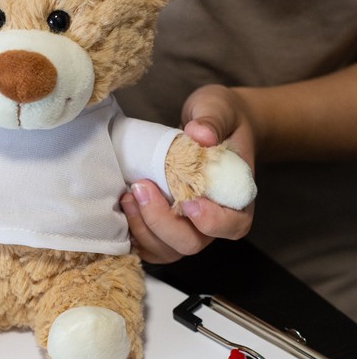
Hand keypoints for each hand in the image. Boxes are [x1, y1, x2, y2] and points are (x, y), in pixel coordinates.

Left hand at [121, 84, 255, 262]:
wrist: (210, 127)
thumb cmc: (220, 120)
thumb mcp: (220, 108)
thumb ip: (213, 120)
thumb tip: (199, 133)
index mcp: (236, 199)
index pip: (233, 226)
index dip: (211, 222)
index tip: (188, 201)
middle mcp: (213, 221)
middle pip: (192, 243)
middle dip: (162, 222)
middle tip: (142, 188)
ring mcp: (187, 227)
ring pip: (167, 250)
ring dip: (142, 228)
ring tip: (128, 195)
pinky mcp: (165, 226)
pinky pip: (149, 245)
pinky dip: (133, 234)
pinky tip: (123, 205)